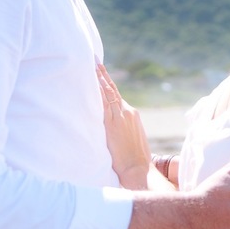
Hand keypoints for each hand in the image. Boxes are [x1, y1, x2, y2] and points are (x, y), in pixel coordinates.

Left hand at [98, 63, 151, 189]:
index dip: (108, 84)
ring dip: (99, 79)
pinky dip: (98, 92)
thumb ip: (123, 128)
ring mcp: (120, 116)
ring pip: (108, 93)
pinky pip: (103, 104)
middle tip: (95, 61)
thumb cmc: (134, 158)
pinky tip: (91, 84)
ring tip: (92, 66)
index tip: (101, 73)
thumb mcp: (132, 138)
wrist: (138, 168)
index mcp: (132, 114)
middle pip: (112, 90)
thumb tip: (114, 128)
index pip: (116, 96)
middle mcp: (127, 111)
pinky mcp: (112, 124)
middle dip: (103, 75)